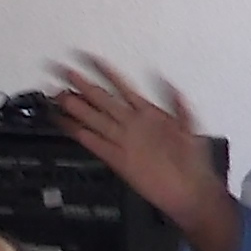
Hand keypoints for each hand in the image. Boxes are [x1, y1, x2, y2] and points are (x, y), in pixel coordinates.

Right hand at [48, 55, 242, 250]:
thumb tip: (164, 79)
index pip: (121, 87)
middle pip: (102, 100)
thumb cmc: (192, 162)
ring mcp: (124, 142)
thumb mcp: (190, 124)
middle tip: (63, 71)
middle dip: (82, 85)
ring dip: (76, 106)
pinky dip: (78, 133)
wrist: (191, 192)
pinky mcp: (118, 160)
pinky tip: (65, 123)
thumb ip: (177, 101)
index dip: (105, 72)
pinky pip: (94, 143)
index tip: (89, 58)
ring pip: (95, 118)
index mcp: (148, 115)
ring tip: (58, 93)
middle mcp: (132, 126)